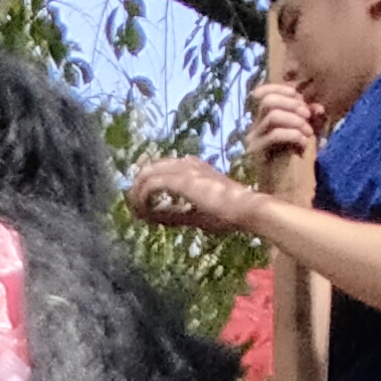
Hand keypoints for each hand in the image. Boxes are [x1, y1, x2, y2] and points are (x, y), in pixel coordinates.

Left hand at [123, 155, 262, 232]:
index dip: (143, 189)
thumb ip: (171, 214)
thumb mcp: (193, 214)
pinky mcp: (182, 179)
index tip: (141, 210)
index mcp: (192, 167)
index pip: (157, 170)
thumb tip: (149, 218)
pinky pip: (150, 185)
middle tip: (135, 212)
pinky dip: (142, 200)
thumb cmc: (226, 214)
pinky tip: (145, 213)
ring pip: (145, 175)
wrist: (246, 210)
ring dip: (136, 196)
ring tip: (138, 214)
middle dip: (135, 191)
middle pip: (148, 169)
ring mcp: (185, 169)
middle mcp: (187, 163)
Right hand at [245, 74, 319, 187]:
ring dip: (295, 120)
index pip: (264, 93)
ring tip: (307, 132)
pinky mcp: (257, 154)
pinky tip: (303, 144)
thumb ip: (312, 118)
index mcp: (264, 122)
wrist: (290, 194)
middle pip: (267, 100)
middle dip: (292, 104)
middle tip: (308, 116)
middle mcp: (254, 130)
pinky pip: (275, 134)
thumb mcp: (309, 134)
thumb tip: (316, 107)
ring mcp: (254, 142)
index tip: (302, 100)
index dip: (284, 90)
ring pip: (272, 115)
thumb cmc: (299, 165)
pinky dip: (293, 135)